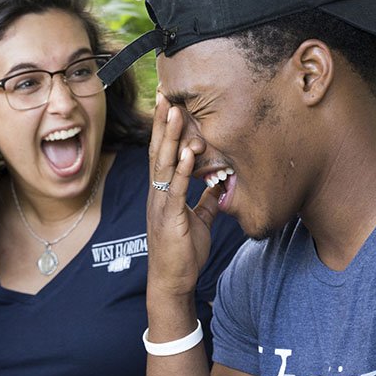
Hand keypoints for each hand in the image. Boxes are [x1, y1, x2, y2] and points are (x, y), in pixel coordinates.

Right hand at [146, 94, 219, 299]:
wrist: (172, 281)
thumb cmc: (183, 253)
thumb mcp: (199, 220)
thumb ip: (206, 199)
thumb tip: (218, 181)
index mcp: (164, 191)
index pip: (163, 153)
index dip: (166, 128)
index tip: (170, 103)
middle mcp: (157, 193)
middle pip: (158, 150)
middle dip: (163, 122)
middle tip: (166, 94)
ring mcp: (160, 204)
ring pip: (163, 164)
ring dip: (170, 137)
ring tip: (176, 112)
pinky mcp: (168, 217)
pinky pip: (174, 188)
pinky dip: (181, 169)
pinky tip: (187, 152)